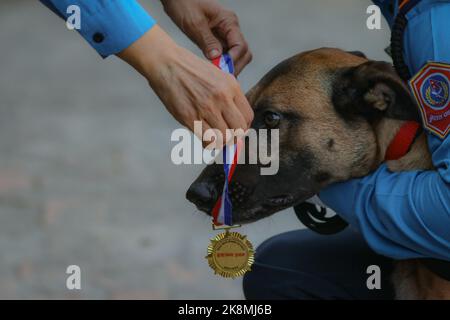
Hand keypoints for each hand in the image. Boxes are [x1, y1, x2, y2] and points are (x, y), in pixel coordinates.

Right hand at [117, 26, 253, 143]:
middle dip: (235, 138)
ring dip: (221, 142)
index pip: (248, 116)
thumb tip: (232, 119)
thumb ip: (227, 96)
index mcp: (231, 86)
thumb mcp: (217, 76)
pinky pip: (207, 140)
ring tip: (215, 138)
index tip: (238, 130)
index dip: (244, 127)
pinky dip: (208, 143)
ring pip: (224, 138)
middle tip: (228, 138)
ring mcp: (206, 108)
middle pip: (239, 129)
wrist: (166, 63)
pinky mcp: (190, 117)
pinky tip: (205, 138)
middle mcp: (222, 98)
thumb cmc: (189, 69)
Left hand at [161, 0, 251, 74]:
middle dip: (235, 66)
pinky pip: (225, 56)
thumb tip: (217, 58)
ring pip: (236, 56)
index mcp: (229, 21)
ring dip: (229, 67)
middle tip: (222, 79)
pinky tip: (213, 72)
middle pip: (243, 53)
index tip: (223, 71)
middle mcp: (231, 29)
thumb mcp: (194, 23)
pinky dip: (222, 65)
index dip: (234, 60)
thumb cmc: (184, 4)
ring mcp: (225, 35)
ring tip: (217, 78)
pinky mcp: (217, 40)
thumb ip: (207, 41)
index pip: (240, 45)